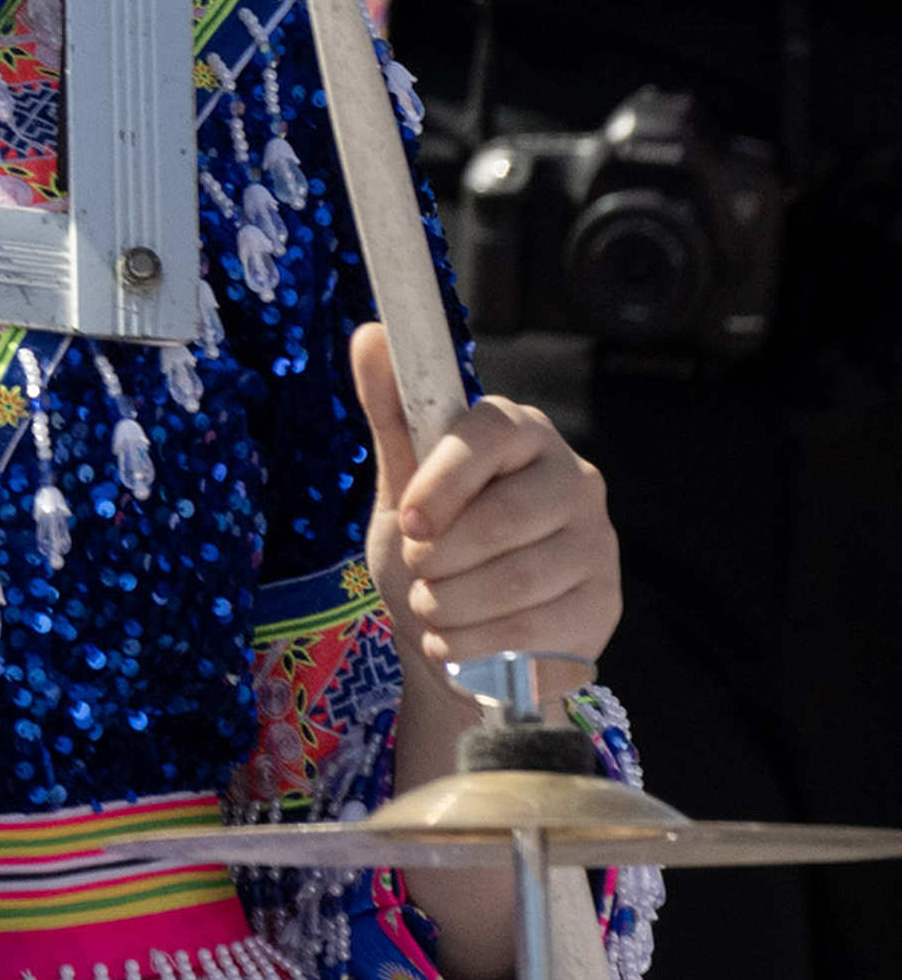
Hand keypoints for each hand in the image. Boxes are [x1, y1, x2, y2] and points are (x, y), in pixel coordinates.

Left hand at [351, 325, 619, 676]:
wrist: (459, 632)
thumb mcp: (400, 483)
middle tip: (417, 573)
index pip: (490, 433)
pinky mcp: (606, 602)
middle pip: (506, 518)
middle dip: (441, 558)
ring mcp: (598, 542)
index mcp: (522, 432)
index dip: (442, 482)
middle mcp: (574, 478)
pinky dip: (481, 643)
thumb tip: (373, 336)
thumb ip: (393, 414)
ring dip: (454, 605)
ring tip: (431, 608)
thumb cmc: (430, 546)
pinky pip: (539, 628)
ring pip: (520, 580)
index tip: (407, 522)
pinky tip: (456, 641)